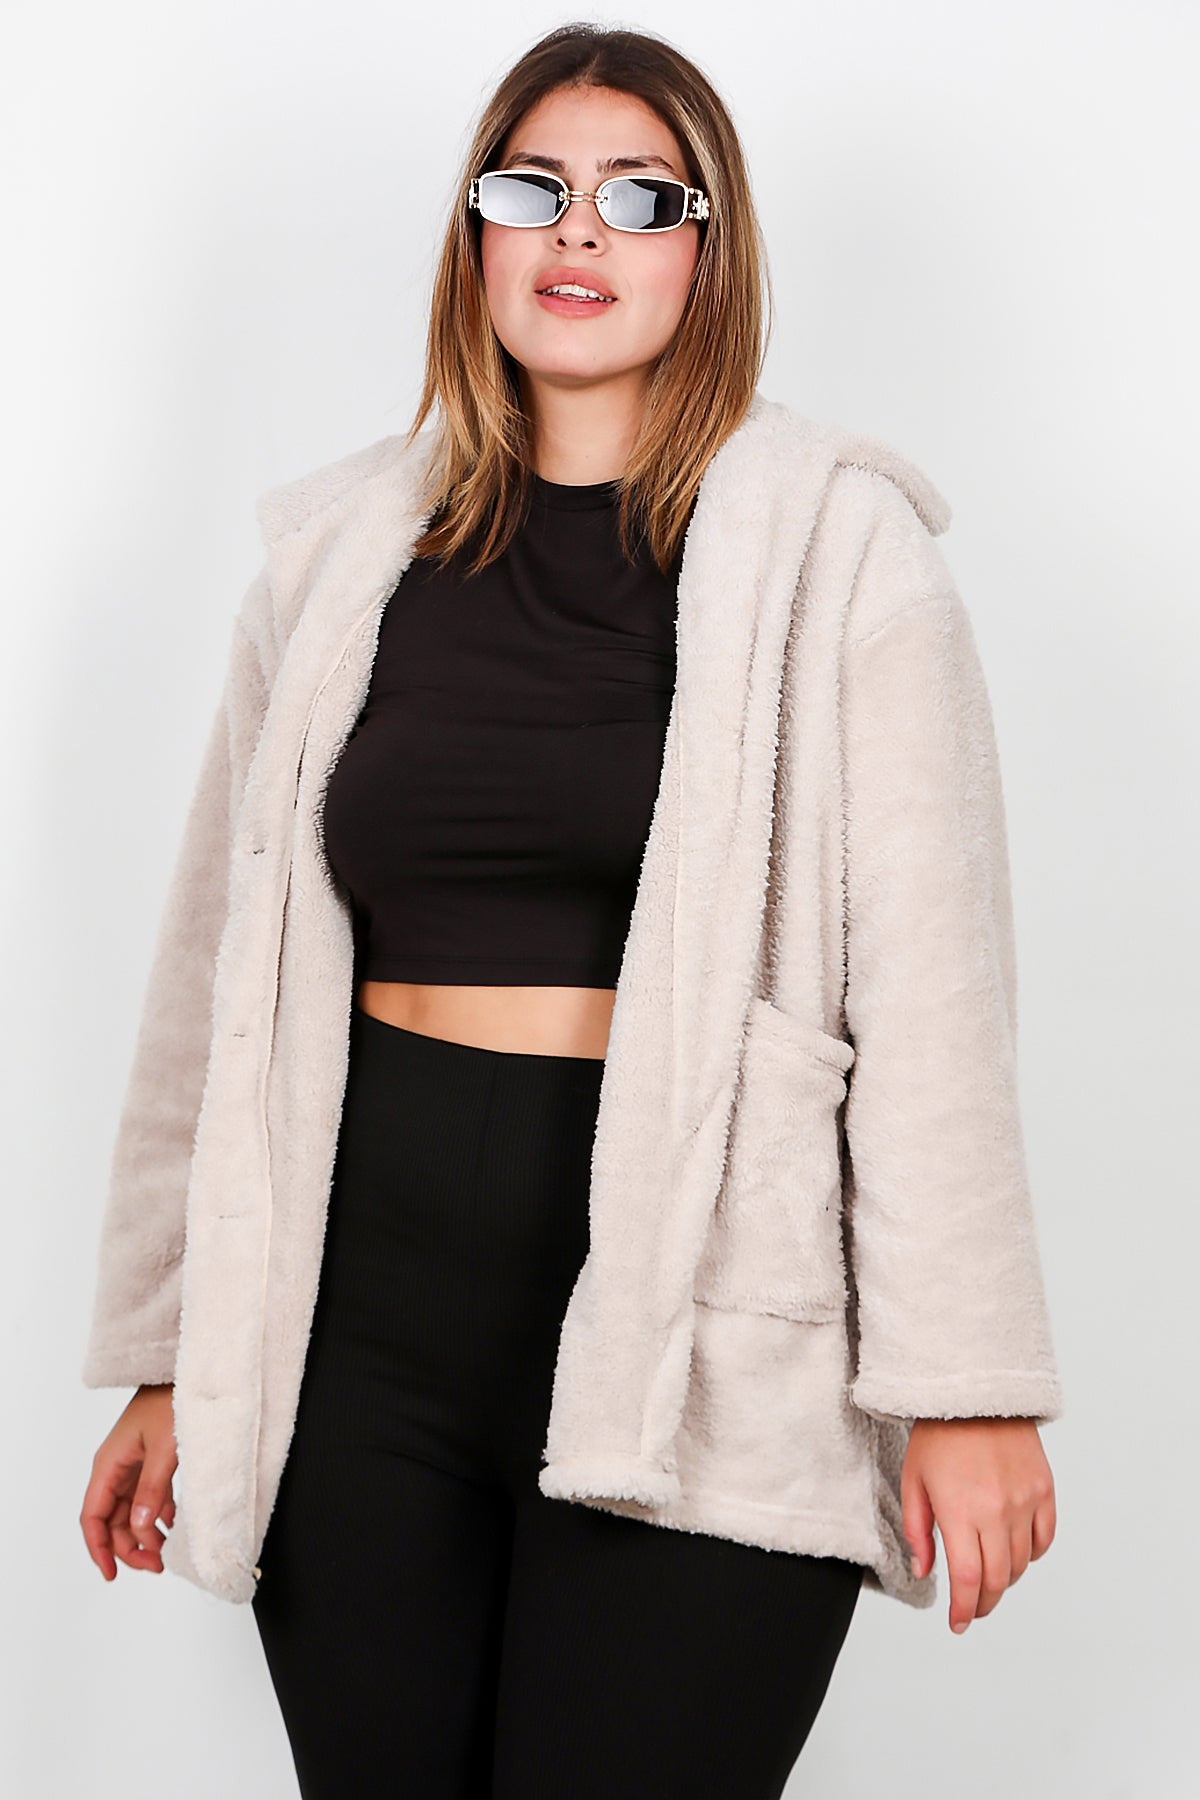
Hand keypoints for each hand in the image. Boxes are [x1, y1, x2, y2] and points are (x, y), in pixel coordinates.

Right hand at [80, 1383, 177, 1580]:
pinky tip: (173, 1524)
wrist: (190, 1371)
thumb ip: (153, 1490)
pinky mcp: (152, 1461)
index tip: (112, 1573)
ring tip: (166, 1551)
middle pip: (112, 1520)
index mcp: (110, 1464)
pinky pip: (148, 1497)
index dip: (99, 1549)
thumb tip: (142, 1529)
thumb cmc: (173, 1399)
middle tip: (156, 1565)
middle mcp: (117, 1467)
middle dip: (129, 1547)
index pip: (93, 1517)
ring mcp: (134, 1465)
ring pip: (131, 1511)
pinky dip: (159, 1515)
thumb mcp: (166, 1448)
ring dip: (145, 1534)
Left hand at [902, 1416, 1056, 1633]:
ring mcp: (1024, 1500)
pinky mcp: (1044, 1488)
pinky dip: (1030, 1554)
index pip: (969, 1580)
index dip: (965, 1610)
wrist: (975, 1390)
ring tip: (987, 1575)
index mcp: (960, 1510)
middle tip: (973, 1608)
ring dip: (1004, 1579)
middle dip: (983, 1602)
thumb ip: (917, 1531)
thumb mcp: (913, 1481)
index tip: (958, 1624)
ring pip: (1021, 1563)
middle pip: (998, 1579)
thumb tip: (925, 1571)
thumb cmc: (938, 1434)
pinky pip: (1044, 1539)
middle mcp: (997, 1510)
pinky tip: (1013, 1551)